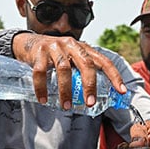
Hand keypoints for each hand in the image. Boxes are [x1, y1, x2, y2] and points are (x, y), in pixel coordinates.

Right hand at [11, 33, 125, 109]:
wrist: (28, 43)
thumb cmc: (54, 55)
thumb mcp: (71, 59)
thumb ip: (81, 72)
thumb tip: (95, 97)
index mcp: (83, 48)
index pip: (103, 61)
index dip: (114, 76)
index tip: (121, 92)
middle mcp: (72, 45)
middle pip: (86, 64)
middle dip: (90, 85)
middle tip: (90, 103)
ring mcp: (55, 47)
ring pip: (64, 69)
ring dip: (66, 90)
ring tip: (66, 106)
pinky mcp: (39, 53)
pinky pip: (40, 72)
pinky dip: (42, 88)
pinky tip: (43, 99)